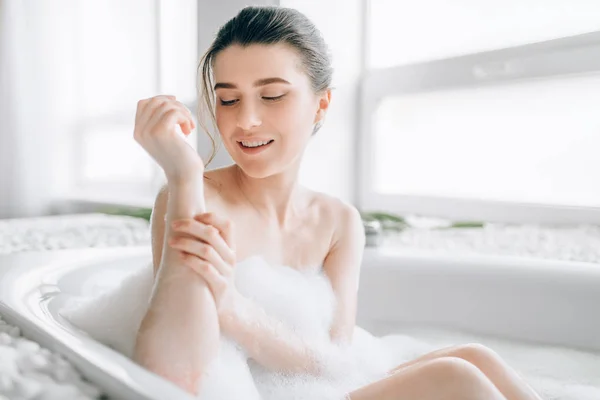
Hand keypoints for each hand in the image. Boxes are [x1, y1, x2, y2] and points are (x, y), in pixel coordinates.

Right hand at [133, 95, 203, 182]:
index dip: (160, 99)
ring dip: (183, 112)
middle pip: (155, 101)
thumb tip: (170, 98)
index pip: (143, 103)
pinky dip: (186, 118)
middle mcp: (140, 131)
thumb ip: (160, 120)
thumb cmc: (179, 157)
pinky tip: (189, 130)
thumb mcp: (166, 137)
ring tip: (189, 126)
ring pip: (167, 105)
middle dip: (175, 105)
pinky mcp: (161, 132)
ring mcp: (149, 131)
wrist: (184, 176)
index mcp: (138, 132)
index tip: (176, 104)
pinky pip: (174, 112)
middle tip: (186, 118)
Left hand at [167, 212, 242, 328]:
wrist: (225, 308)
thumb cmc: (212, 278)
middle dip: (191, 226)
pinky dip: (191, 261)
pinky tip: (180, 257)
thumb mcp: (215, 259)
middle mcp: (231, 258)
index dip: (211, 217)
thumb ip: (206, 243)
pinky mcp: (221, 286)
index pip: (227, 225)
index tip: (193, 215)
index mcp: (231, 248)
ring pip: (207, 250)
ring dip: (186, 243)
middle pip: (213, 234)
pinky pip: (206, 269)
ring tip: (171, 242)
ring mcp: (227, 272)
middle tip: (173, 224)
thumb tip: (180, 223)